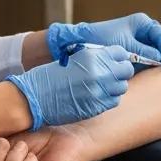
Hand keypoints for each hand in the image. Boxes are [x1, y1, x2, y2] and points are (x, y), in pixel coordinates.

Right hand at [6, 45, 132, 129]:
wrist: (34, 98)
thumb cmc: (49, 77)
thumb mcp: (72, 59)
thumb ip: (94, 58)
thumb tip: (110, 60)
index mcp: (92, 56)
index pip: (121, 53)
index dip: (119, 57)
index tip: (116, 61)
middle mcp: (100, 72)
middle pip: (126, 70)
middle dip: (121, 71)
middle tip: (113, 74)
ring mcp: (100, 91)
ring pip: (122, 87)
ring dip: (116, 86)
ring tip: (104, 86)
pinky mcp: (97, 106)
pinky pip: (114, 101)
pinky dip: (110, 98)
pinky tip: (99, 96)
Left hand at [47, 13, 160, 67]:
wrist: (81, 44)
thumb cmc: (102, 40)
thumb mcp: (125, 46)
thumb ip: (144, 52)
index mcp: (142, 23)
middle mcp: (143, 32)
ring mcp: (139, 43)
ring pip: (156, 53)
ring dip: (157, 62)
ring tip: (159, 72)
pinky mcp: (134, 54)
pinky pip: (147, 60)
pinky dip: (149, 67)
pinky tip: (149, 73)